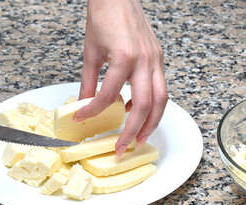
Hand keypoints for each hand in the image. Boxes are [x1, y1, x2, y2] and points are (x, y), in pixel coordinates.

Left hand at [75, 0, 167, 156]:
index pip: (109, 95)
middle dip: (134, 131)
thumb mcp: (91, 52)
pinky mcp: (159, 58)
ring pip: (161, 100)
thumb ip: (89, 81)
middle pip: (145, 106)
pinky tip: (138, 110)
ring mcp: (156, 60)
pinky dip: (152, 104)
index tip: (84, 118)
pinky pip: (160, 87)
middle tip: (124, 147)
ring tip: (139, 138)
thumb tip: (85, 103)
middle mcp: (145, 61)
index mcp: (124, 57)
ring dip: (152, 123)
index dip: (95, 111)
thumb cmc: (104, 16)